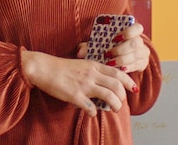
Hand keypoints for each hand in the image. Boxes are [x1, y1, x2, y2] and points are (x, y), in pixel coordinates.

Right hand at [21, 50, 137, 117]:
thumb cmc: (60, 67)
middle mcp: (92, 74)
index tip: (133, 88)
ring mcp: (84, 85)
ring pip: (109, 96)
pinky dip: (94, 112)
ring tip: (115, 110)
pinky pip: (91, 107)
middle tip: (121, 103)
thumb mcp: (81, 63)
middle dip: (123, 97)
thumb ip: (93, 71)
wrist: (43, 68)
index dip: (128, 81)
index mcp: (94, 65)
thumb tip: (103, 82)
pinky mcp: (75, 96)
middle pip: (117, 85)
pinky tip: (91, 113)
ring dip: (115, 105)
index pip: (117, 73)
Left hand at [102, 23, 150, 73]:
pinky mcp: (142, 64)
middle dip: (120, 49)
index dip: (127, 32)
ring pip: (135, 56)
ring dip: (121, 60)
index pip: (137, 28)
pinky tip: (119, 68)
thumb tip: (93, 41)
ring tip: (110, 63)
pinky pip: (135, 66)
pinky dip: (126, 67)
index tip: (115, 38)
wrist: (124, 56)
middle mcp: (140, 41)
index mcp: (135, 31)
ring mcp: (143, 53)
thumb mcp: (112, 39)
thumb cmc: (114, 44)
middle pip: (134, 43)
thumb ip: (106, 37)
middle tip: (108, 54)